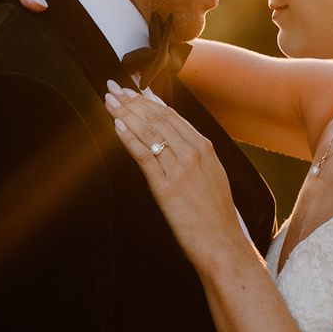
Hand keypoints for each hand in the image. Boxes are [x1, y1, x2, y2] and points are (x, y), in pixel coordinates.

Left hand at [104, 80, 248, 271]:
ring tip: (110, 101)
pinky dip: (129, 138)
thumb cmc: (215, 213)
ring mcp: (179, 168)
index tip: (132, 90)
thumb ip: (192, 153)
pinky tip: (117, 126)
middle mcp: (192, 152)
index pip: (171, 115)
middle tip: (114, 88)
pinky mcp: (166, 187)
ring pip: (149, 132)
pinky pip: (144, 156)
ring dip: (126, 113)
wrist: (222, 243)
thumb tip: (173, 136)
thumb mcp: (211, 174)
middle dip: (132, 101)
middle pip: (157, 118)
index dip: (148, 100)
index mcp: (204, 146)